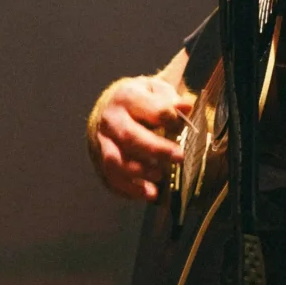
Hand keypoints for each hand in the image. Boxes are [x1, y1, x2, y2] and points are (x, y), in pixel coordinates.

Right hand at [86, 51, 193, 201]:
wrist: (108, 109)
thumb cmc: (139, 100)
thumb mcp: (155, 91)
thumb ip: (171, 100)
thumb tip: (186, 106)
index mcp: (127, 97)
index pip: (150, 109)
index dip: (169, 118)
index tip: (181, 126)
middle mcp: (110, 119)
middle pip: (129, 137)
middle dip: (156, 149)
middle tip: (178, 157)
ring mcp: (101, 142)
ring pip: (115, 161)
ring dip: (139, 172)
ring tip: (160, 177)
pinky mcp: (99, 161)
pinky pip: (111, 179)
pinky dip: (129, 190)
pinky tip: (148, 193)